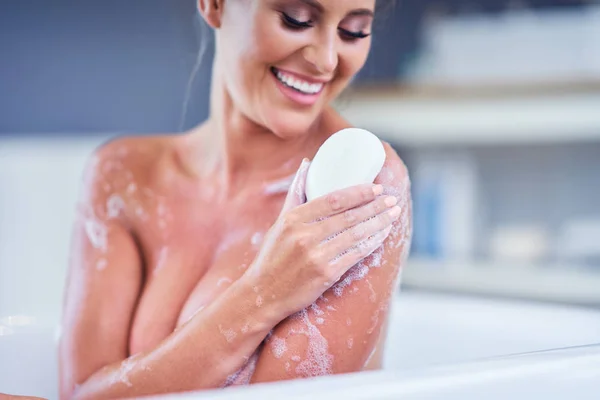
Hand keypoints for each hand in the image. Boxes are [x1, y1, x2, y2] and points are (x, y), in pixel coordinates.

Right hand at [247, 159, 400, 316]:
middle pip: (348, 216)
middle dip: (375, 206)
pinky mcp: (326, 275)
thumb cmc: (273, 255)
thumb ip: (296, 193)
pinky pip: (355, 255)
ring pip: (356, 235)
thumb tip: (307, 164)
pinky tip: (382, 235)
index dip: (358, 192)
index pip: (333, 200)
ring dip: (379, 223)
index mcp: (293, 219)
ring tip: (394, 214)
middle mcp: (304, 236)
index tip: (376, 187)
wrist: (264, 293)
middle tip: (392, 199)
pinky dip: (372, 243)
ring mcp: (316, 256)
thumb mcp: (280, 222)